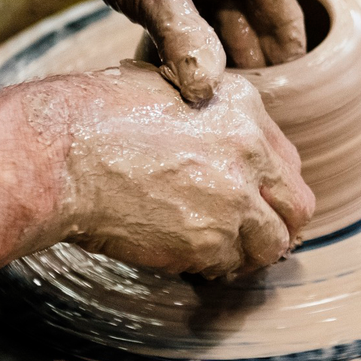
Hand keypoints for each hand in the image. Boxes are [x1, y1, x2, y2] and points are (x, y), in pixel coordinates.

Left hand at [0, 0, 305, 102]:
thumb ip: (185, 43)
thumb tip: (208, 95)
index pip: (285, 24)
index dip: (281, 72)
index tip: (269, 113)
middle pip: (252, 27)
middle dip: (236, 69)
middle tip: (222, 115)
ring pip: (216, 23)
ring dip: (203, 58)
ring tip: (188, 100)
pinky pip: (189, 13)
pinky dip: (178, 40)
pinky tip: (159, 70)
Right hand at [0, 63, 313, 333]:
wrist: (62, 153)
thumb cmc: (97, 117)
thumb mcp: (170, 92)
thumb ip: (213, 120)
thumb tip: (225, 151)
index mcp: (245, 107)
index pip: (288, 161)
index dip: (273, 187)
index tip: (258, 201)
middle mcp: (252, 151)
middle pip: (298, 206)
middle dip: (280, 224)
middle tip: (255, 236)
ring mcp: (237, 198)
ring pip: (275, 244)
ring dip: (252, 252)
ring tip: (223, 252)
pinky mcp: (212, 239)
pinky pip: (233, 265)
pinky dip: (217, 268)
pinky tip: (191, 259)